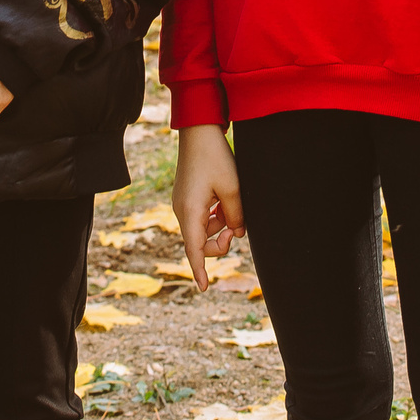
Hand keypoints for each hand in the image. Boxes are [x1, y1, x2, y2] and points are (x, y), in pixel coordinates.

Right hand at [174, 124, 245, 289]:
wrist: (199, 132)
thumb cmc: (215, 157)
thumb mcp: (233, 188)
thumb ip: (236, 215)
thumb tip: (238, 233)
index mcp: (190, 211)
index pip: (194, 249)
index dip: (200, 270)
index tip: (204, 288)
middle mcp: (181, 210)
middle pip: (200, 242)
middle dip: (220, 241)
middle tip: (237, 228)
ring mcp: (183, 204)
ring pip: (203, 229)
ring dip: (219, 225)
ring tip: (231, 205)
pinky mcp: (187, 197)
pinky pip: (201, 217)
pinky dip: (214, 215)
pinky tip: (224, 201)